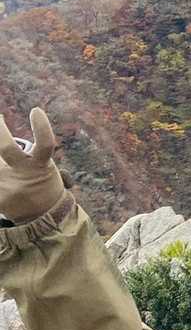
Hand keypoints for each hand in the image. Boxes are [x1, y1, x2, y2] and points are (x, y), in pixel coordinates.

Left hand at [0, 108, 64, 222]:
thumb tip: (42, 151)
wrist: (40, 218)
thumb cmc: (44, 186)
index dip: (41, 127)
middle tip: (0, 117)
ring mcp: (9, 185)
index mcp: (42, 166)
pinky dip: (0, 173)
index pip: (45, 143)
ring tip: (2, 146)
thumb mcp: (47, 170)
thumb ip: (37, 156)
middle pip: (6, 149)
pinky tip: (3, 170)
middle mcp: (25, 174)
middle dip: (0, 131)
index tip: (35, 110)